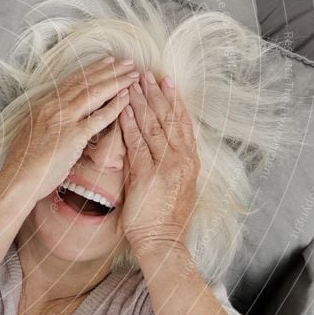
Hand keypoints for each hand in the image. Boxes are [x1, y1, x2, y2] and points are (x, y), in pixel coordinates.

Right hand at [0, 57, 139, 204]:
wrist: (17, 179)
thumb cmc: (24, 164)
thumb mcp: (32, 134)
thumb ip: (47, 123)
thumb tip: (56, 121)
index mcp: (44, 105)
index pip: (72, 82)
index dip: (92, 71)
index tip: (107, 63)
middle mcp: (54, 107)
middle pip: (86, 82)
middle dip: (109, 70)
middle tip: (127, 62)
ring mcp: (63, 119)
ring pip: (94, 93)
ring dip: (116, 82)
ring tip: (133, 74)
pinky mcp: (73, 136)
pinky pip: (99, 117)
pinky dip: (115, 105)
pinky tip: (127, 97)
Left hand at [118, 71, 199, 256]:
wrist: (162, 242)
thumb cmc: (163, 218)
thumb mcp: (170, 185)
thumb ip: (161, 162)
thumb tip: (148, 143)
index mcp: (189, 161)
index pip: (182, 123)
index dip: (174, 101)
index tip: (167, 81)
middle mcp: (181, 160)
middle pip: (170, 119)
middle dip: (158, 94)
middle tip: (149, 73)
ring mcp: (166, 166)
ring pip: (154, 127)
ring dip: (143, 102)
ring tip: (135, 82)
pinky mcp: (148, 175)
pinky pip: (138, 144)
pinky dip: (130, 124)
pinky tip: (124, 108)